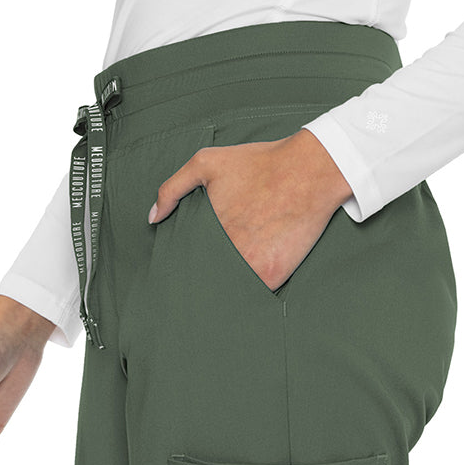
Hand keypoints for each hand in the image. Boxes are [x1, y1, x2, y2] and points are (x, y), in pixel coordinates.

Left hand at [148, 128, 353, 290]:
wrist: (309, 170)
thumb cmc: (260, 163)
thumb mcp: (207, 162)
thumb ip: (172, 188)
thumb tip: (154, 217)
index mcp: (207, 228)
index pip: (187, 259)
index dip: (185, 267)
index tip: (180, 277)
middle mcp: (226, 250)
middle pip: (206, 277)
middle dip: (202, 282)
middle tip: (195, 296)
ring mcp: (250, 266)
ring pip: (228, 290)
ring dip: (225, 292)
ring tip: (216, 302)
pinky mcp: (272, 276)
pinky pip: (254, 295)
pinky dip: (250, 295)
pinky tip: (244, 296)